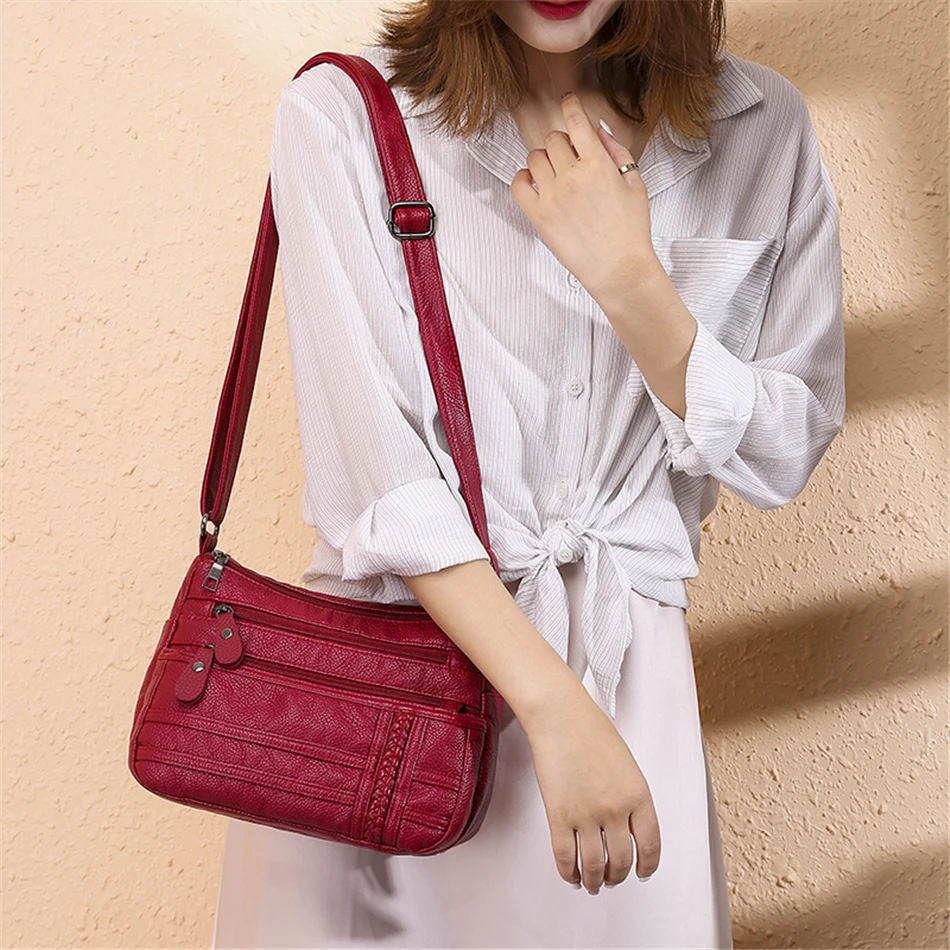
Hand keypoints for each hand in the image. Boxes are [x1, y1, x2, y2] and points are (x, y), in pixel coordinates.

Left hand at [509, 93, 657, 299]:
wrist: (619, 269)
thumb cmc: (630, 231)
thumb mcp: (635, 184)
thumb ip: (617, 151)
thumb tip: (598, 131)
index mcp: (599, 164)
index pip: (577, 121)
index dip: (571, 106)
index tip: (568, 101)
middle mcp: (572, 176)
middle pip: (553, 139)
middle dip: (561, 143)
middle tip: (569, 156)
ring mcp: (552, 196)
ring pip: (534, 158)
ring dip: (543, 160)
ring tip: (554, 173)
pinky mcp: (538, 216)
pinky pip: (518, 184)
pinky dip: (522, 178)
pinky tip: (534, 183)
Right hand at [520, 684, 660, 892]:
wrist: (560, 714)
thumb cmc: (589, 728)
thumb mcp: (626, 763)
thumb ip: (630, 794)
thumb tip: (625, 823)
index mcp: (638, 794)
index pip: (650, 845)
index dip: (647, 866)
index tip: (643, 873)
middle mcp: (616, 809)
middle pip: (622, 861)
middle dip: (618, 875)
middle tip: (613, 878)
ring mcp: (587, 814)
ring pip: (594, 865)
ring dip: (594, 880)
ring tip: (592, 882)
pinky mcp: (559, 815)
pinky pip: (565, 856)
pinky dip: (569, 872)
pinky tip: (571, 874)